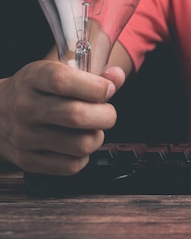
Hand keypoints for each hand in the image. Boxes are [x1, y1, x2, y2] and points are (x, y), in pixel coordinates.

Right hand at [0, 61, 124, 174]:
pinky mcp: (28, 160)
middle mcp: (25, 108)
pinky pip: (72, 166)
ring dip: (97, 137)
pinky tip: (76, 144)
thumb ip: (93, 74)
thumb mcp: (57, 72)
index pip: (63, 81)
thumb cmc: (36, 92)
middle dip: (106, 115)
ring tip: (91, 129)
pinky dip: (83, 156)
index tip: (108, 90)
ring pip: (82, 144)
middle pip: (77, 116)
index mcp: (33, 79)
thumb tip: (117, 77)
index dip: (95, 87)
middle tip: (106, 113)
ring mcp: (24, 137)